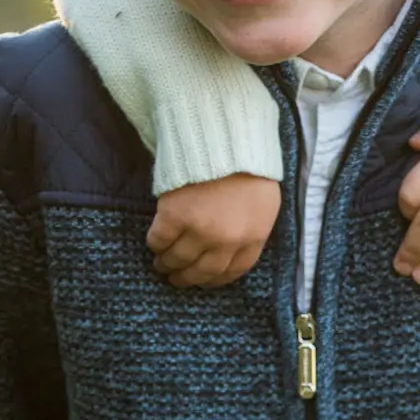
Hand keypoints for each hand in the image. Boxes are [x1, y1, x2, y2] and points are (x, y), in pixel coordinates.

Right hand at [148, 174, 280, 287]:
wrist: (225, 138)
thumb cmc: (249, 167)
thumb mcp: (264, 204)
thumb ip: (252, 230)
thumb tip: (234, 251)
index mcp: (253, 237)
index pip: (233, 271)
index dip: (216, 279)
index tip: (205, 280)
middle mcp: (226, 240)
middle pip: (203, 271)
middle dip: (187, 278)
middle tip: (176, 278)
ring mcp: (199, 230)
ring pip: (177, 260)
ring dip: (167, 265)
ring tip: (161, 264)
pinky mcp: (174, 217)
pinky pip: (159, 240)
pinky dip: (155, 244)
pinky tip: (155, 243)